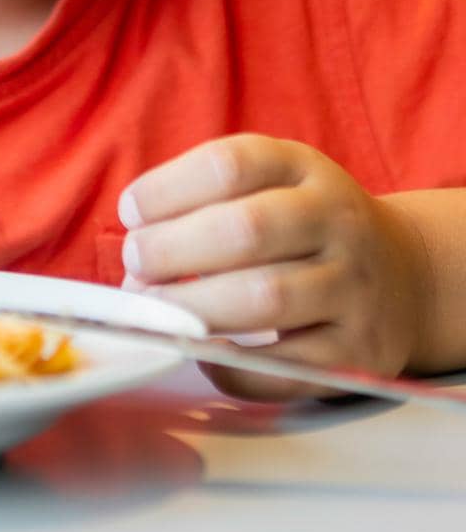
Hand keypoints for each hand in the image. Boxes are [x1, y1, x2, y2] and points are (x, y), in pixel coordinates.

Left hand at [117, 134, 428, 400]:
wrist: (402, 273)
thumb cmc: (304, 226)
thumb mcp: (271, 183)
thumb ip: (206, 200)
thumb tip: (134, 252)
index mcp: (304, 168)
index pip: (230, 164)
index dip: (168, 188)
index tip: (130, 212)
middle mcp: (336, 220)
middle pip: (246, 231)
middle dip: (173, 250)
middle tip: (135, 264)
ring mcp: (354, 286)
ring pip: (266, 299)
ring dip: (194, 308)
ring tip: (155, 308)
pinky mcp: (361, 351)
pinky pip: (285, 366)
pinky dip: (231, 363)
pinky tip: (200, 350)